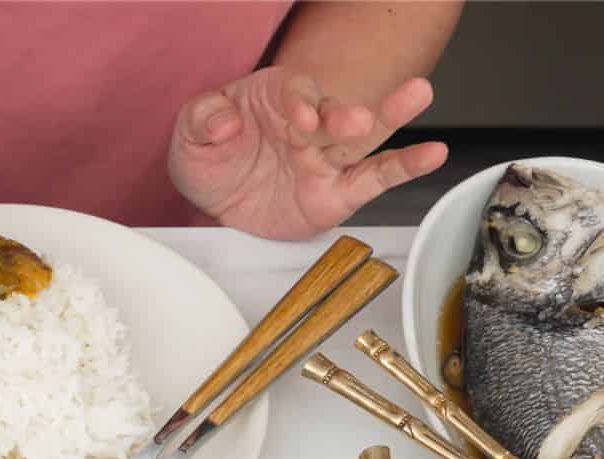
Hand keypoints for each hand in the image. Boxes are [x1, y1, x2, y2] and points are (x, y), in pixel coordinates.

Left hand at [168, 67, 445, 240]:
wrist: (215, 202)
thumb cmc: (210, 156)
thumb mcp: (190, 134)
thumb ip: (203, 119)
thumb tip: (224, 123)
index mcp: (277, 98)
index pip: (294, 93)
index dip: (299, 102)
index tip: (299, 118)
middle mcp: (309, 123)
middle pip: (334, 112)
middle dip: (345, 114)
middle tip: (355, 119)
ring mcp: (326, 158)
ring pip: (365, 137)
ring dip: (389, 117)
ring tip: (417, 94)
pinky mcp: (337, 193)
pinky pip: (374, 179)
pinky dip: (404, 167)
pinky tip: (432, 154)